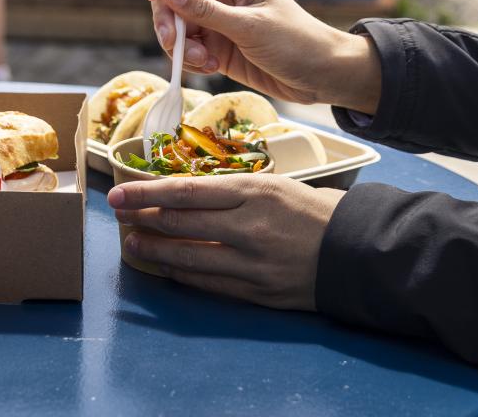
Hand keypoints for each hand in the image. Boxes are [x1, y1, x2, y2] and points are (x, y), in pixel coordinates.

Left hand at [109, 175, 342, 310]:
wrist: (358, 252)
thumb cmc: (313, 211)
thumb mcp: (272, 185)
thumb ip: (229, 192)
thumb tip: (181, 194)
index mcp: (253, 192)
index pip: (185, 191)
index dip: (145, 193)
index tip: (118, 193)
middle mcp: (249, 227)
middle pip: (180, 223)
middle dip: (142, 219)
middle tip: (119, 216)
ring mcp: (252, 263)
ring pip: (188, 257)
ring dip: (154, 250)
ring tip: (133, 244)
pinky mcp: (257, 292)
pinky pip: (208, 284)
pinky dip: (182, 274)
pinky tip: (166, 267)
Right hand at [142, 0, 380, 112]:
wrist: (323, 76)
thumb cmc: (297, 42)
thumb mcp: (250, 26)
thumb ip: (206, 10)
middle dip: (166, 19)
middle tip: (173, 42)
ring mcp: (214, 21)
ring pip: (174, 25)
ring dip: (178, 46)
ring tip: (202, 63)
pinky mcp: (214, 47)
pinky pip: (186, 49)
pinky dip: (189, 61)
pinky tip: (210, 69)